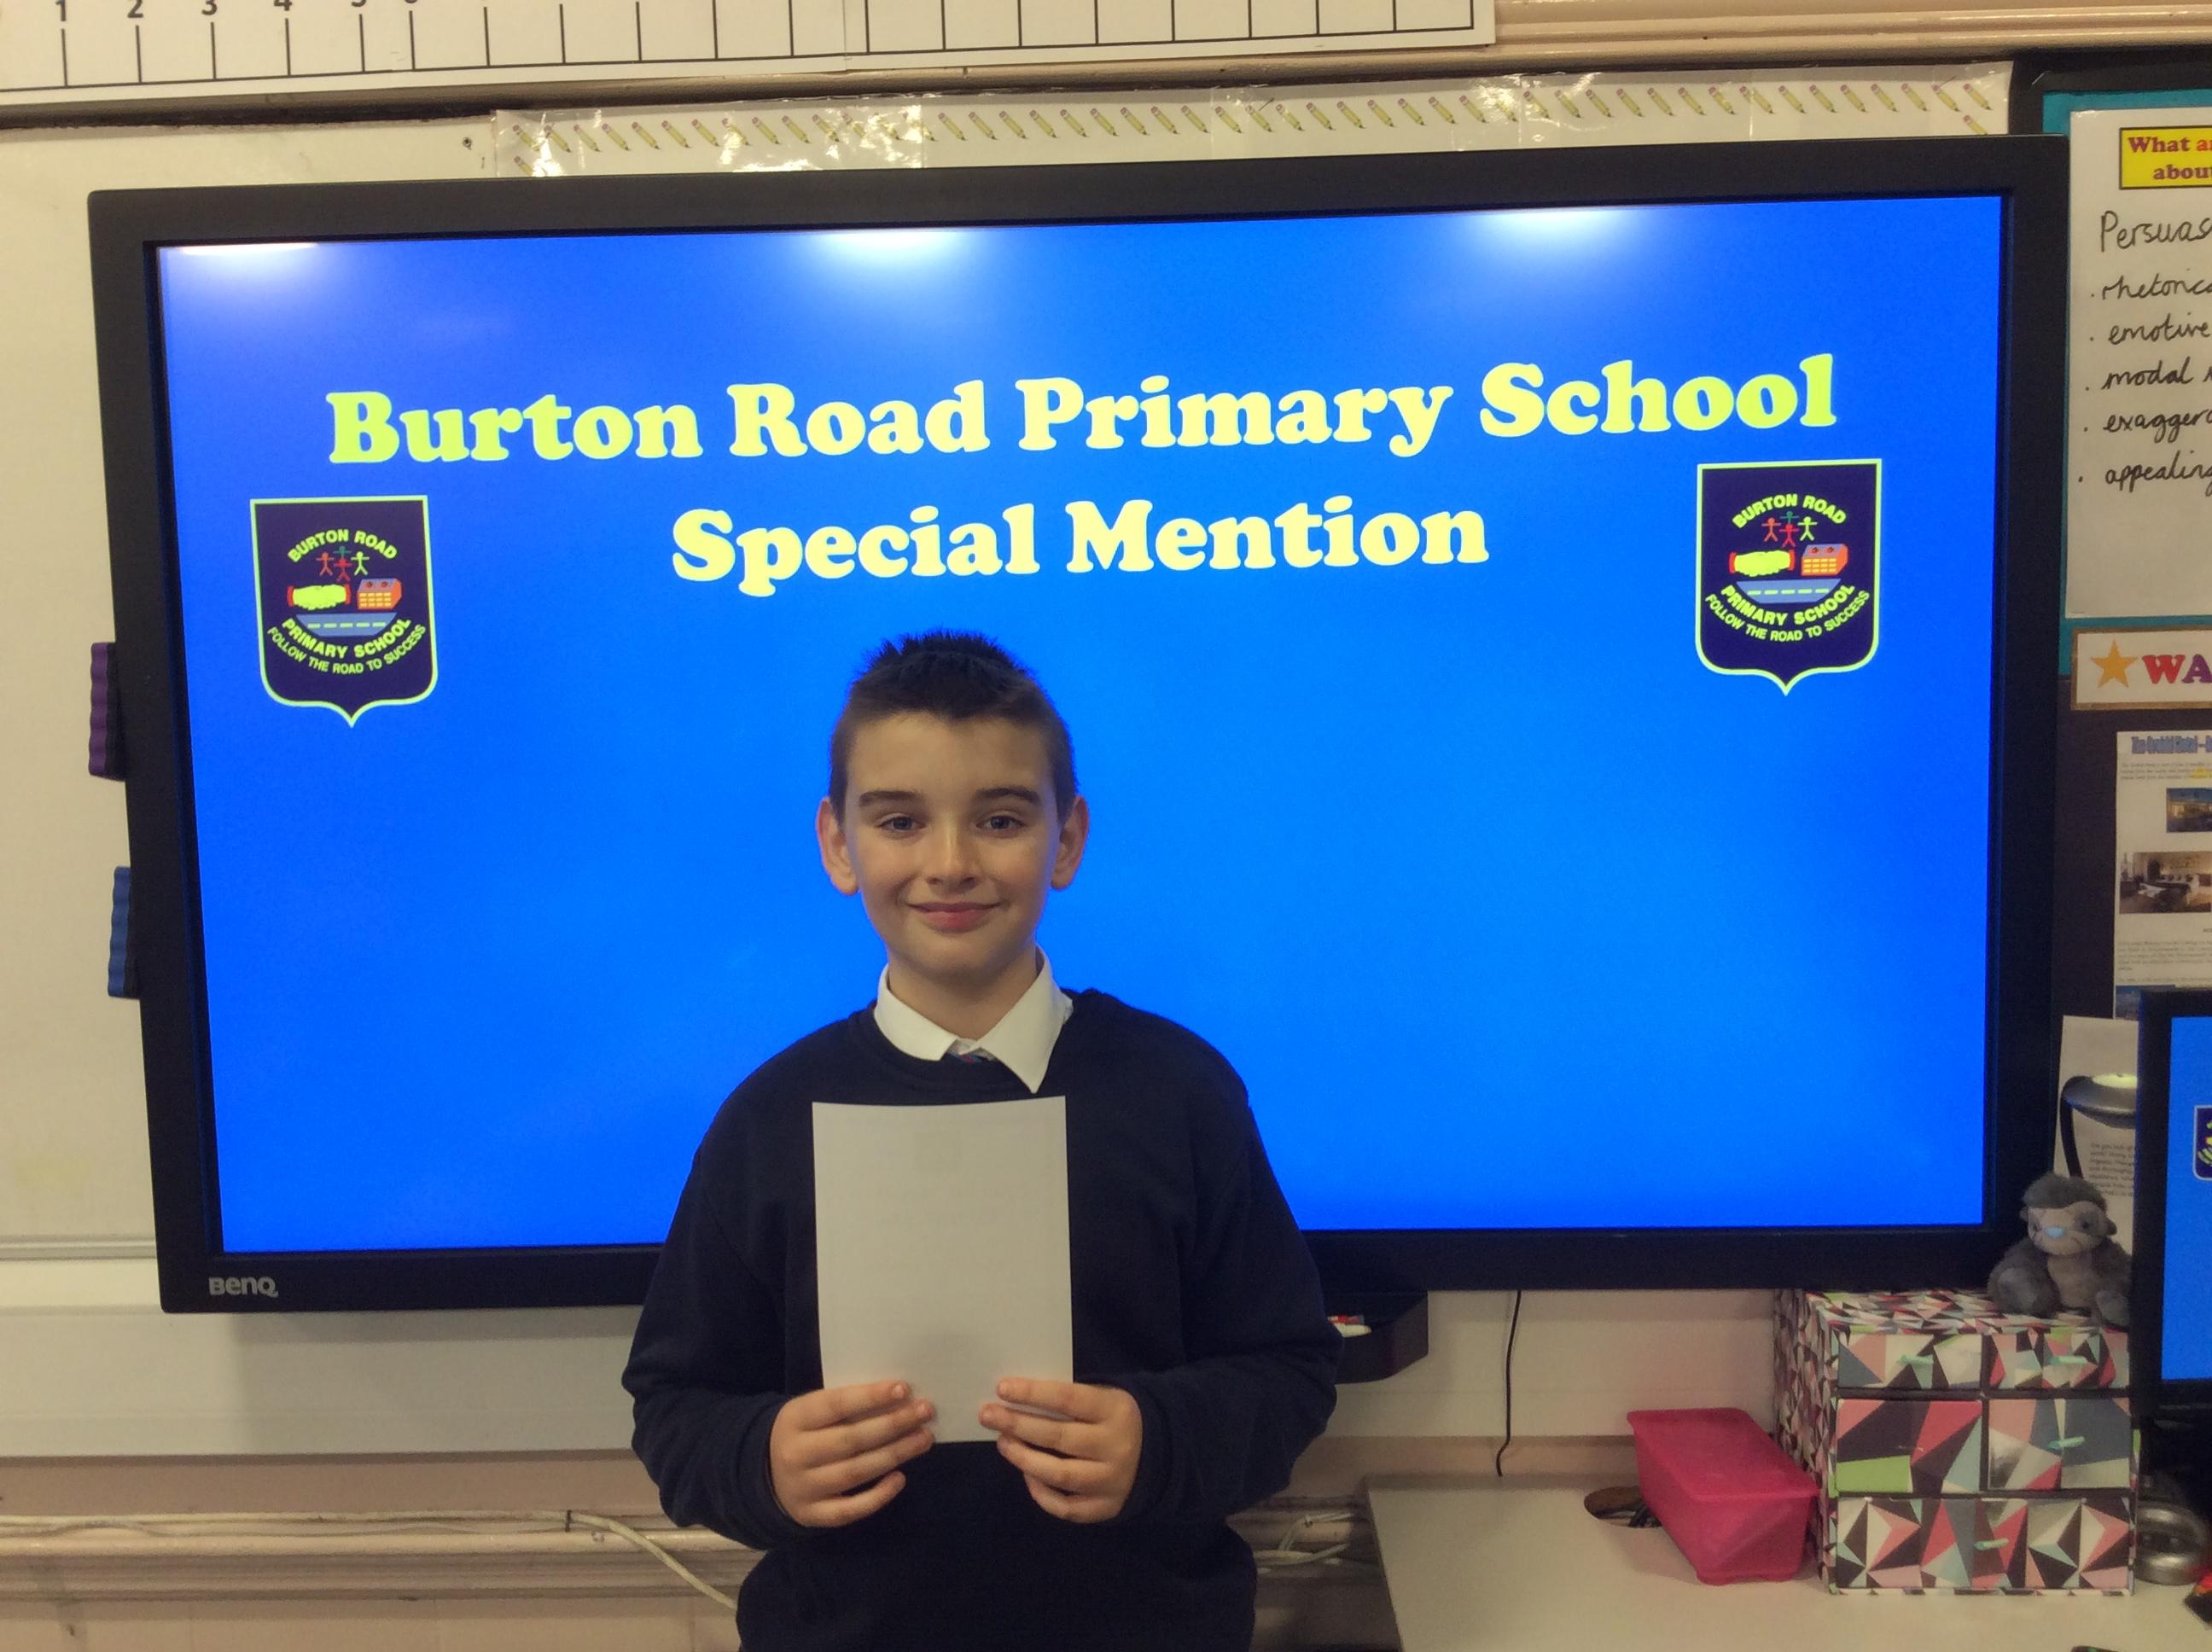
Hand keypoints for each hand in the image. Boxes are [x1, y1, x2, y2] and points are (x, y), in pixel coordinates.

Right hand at [768, 1380, 934, 1528]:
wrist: (765, 1474)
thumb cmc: (804, 1433)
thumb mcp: (811, 1411)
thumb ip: (845, 1406)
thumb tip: (898, 1398)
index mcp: (795, 1419)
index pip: (836, 1404)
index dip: (870, 1397)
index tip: (904, 1389)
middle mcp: (796, 1454)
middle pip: (851, 1439)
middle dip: (893, 1425)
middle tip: (926, 1412)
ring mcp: (804, 1488)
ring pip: (855, 1472)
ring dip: (895, 1454)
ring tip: (923, 1438)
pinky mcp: (812, 1515)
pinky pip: (849, 1509)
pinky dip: (878, 1496)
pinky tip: (900, 1478)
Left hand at [979, 1378, 1141, 1523]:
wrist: (1160, 1456)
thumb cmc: (1116, 1419)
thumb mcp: (1105, 1398)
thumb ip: (1070, 1400)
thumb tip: (1017, 1399)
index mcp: (1115, 1410)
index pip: (1068, 1398)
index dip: (1033, 1393)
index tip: (1002, 1388)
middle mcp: (1115, 1446)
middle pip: (1058, 1437)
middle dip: (1018, 1424)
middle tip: (988, 1415)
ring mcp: (1111, 1481)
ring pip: (1059, 1475)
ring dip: (1024, 1459)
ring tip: (1004, 1443)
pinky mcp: (1107, 1508)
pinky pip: (1066, 1508)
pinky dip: (1042, 1494)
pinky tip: (1027, 1476)